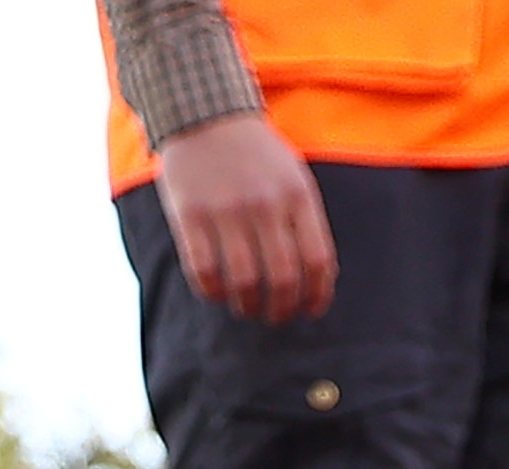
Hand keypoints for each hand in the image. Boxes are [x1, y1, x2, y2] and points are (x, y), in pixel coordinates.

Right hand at [153, 113, 336, 323]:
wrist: (204, 113)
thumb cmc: (253, 154)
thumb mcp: (291, 176)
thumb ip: (303, 221)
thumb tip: (313, 282)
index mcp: (297, 194)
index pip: (318, 260)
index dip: (317, 295)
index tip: (310, 310)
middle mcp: (265, 203)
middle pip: (283, 278)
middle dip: (283, 309)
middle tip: (276, 316)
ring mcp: (226, 210)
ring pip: (245, 282)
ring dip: (248, 306)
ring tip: (248, 308)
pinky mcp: (190, 216)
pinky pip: (204, 273)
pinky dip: (214, 293)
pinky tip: (218, 292)